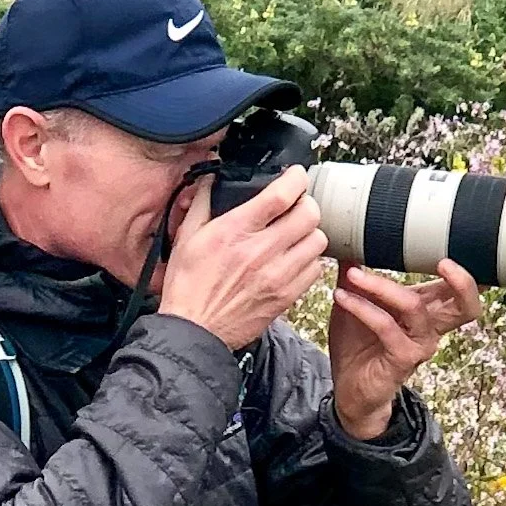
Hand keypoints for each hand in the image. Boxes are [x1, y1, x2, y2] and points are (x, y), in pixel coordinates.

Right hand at [159, 167, 326, 349]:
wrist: (194, 329)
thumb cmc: (188, 285)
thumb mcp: (187, 236)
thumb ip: (202, 202)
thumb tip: (211, 178)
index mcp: (236, 230)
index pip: (282, 195)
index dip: (296, 178)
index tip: (296, 176)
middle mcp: (261, 251)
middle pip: (309, 214)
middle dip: (306, 203)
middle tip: (296, 206)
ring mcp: (277, 275)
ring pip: (318, 240)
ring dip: (309, 232)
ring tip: (295, 234)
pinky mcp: (286, 296)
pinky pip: (315, 269)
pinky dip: (309, 260)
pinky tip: (293, 259)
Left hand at [328, 259, 481, 438]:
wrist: (349, 389)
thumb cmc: (359, 346)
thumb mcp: (357, 303)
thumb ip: (356, 275)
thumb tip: (347, 242)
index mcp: (428, 311)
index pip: (459, 290)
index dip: (465, 271)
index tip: (450, 245)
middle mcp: (431, 328)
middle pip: (466, 307)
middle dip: (462, 282)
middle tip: (443, 261)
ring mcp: (419, 345)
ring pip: (415, 308)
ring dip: (382, 287)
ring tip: (354, 275)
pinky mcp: (402, 359)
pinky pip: (386, 327)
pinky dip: (362, 308)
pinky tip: (342, 297)